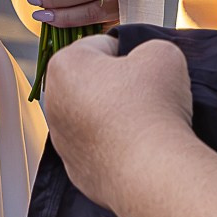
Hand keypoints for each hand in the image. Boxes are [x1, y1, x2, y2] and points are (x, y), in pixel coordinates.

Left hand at [41, 35, 192, 208]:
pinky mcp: (77, 171)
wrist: (151, 170)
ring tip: (146, 123)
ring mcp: (62, 141)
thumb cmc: (151, 108)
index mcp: (65, 65)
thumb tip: (146, 64)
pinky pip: (99, 149)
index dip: (130, 53)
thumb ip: (148, 48)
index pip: (101, 45)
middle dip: (118, 85)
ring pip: (94, 117)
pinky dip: (116, 147)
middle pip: (93, 83)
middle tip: (148, 94)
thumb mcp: (162, 52)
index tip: (145, 68)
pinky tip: (138, 148)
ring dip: (116, 117)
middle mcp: (54, 103)